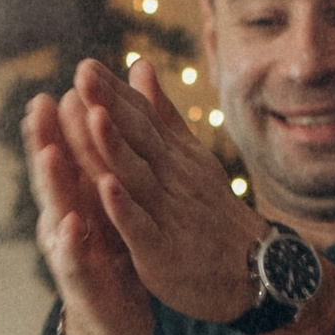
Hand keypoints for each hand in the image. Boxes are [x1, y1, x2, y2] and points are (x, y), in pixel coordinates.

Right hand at [24, 88, 154, 334]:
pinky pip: (76, 262)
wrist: (116, 322)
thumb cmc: (112, 257)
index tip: (61, 86)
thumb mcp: (111, 208)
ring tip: (48, 153)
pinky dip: (73, 244)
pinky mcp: (82, 286)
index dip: (62, 124)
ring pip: (57, 214)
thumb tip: (103, 117)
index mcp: (78, 201)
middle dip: (46, 141)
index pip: (68, 155)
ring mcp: (70, 254)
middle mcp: (65, 222)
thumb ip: (105, 167)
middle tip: (40, 105)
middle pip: (53, 177)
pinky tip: (72, 224)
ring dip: (52, 184)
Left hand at [66, 55, 266, 323]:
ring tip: (94, 117)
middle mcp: (171, 177)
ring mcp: (167, 212)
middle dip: (110, 105)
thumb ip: (160, 113)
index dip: (114, 91)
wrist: (250, 270)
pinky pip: (142, 226)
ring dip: (115, 147)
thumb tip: (138, 64)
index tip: (86, 64)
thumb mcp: (188, 156)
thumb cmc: (210, 212)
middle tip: (84, 75)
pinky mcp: (161, 250)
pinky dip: (125, 208)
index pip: (142, 116)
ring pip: (137, 175)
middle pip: (138, 137)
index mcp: (172, 155)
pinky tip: (108, 188)